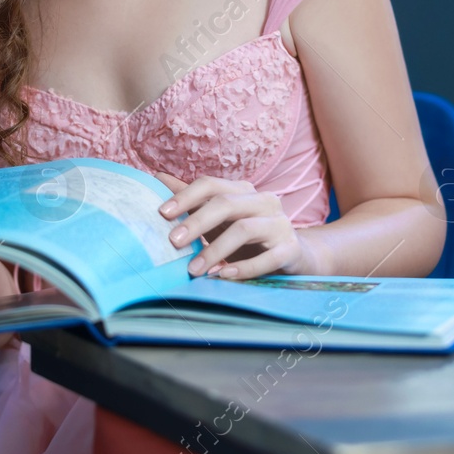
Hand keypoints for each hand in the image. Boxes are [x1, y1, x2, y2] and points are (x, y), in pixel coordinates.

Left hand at [153, 171, 314, 279]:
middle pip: (226, 203)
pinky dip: (243, 268)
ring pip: (244, 229)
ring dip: (215, 250)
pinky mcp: (290, 249)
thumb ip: (194, 200)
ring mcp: (280, 224)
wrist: (295, 255)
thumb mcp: (221, 218)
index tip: (162, 213)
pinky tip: (223, 275)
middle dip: (196, 222)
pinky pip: (267, 258)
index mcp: (244, 191)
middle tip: (173, 242)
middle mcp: (264, 201)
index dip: (186, 196)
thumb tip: (158, 177)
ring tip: (194, 269)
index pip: (211, 184)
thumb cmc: (250, 235)